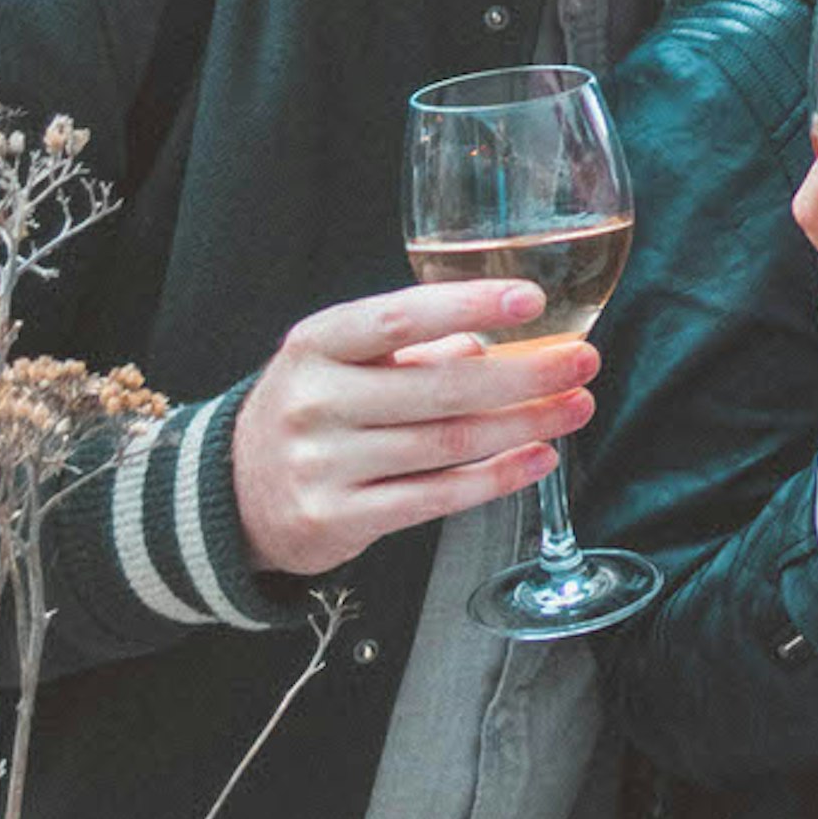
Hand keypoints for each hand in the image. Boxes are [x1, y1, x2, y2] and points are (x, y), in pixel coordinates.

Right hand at [232, 280, 594, 575]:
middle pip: (440, 388)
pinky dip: (497, 478)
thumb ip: (416, 349)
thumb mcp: (344, 362)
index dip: (468, 306)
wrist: (234, 493)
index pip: (399, 318)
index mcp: (317, 344)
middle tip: (583, 362)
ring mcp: (322, 464)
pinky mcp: (337, 518)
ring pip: (448, 444)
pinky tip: (539, 458)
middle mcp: (315, 401)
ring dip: (525, 426)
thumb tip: (497, 343)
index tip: (532, 299)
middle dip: (525, 375)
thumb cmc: (315, 409)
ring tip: (576, 407)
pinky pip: (435, 497)